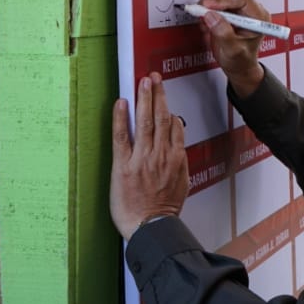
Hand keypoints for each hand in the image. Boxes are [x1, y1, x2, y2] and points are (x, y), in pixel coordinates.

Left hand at [110, 73, 189, 240]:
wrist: (151, 226)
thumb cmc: (164, 210)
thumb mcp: (182, 184)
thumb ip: (180, 162)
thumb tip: (177, 146)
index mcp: (175, 159)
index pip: (174, 126)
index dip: (168, 110)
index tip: (164, 98)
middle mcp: (160, 154)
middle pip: (160, 117)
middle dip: (158, 94)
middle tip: (155, 78)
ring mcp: (141, 158)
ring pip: (145, 121)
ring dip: (145, 98)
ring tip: (144, 82)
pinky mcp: (123, 165)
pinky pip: (122, 136)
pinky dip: (121, 118)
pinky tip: (121, 103)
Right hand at [197, 0, 267, 96]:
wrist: (238, 65)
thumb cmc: (241, 60)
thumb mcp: (233, 51)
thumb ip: (224, 34)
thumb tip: (211, 16)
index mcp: (258, 18)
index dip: (224, 0)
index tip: (208, 6)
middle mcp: (250, 10)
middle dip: (213, 1)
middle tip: (200, 12)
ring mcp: (238, 8)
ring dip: (208, 4)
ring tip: (204, 21)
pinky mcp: (228, 9)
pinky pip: (215, 0)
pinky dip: (206, 8)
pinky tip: (205, 21)